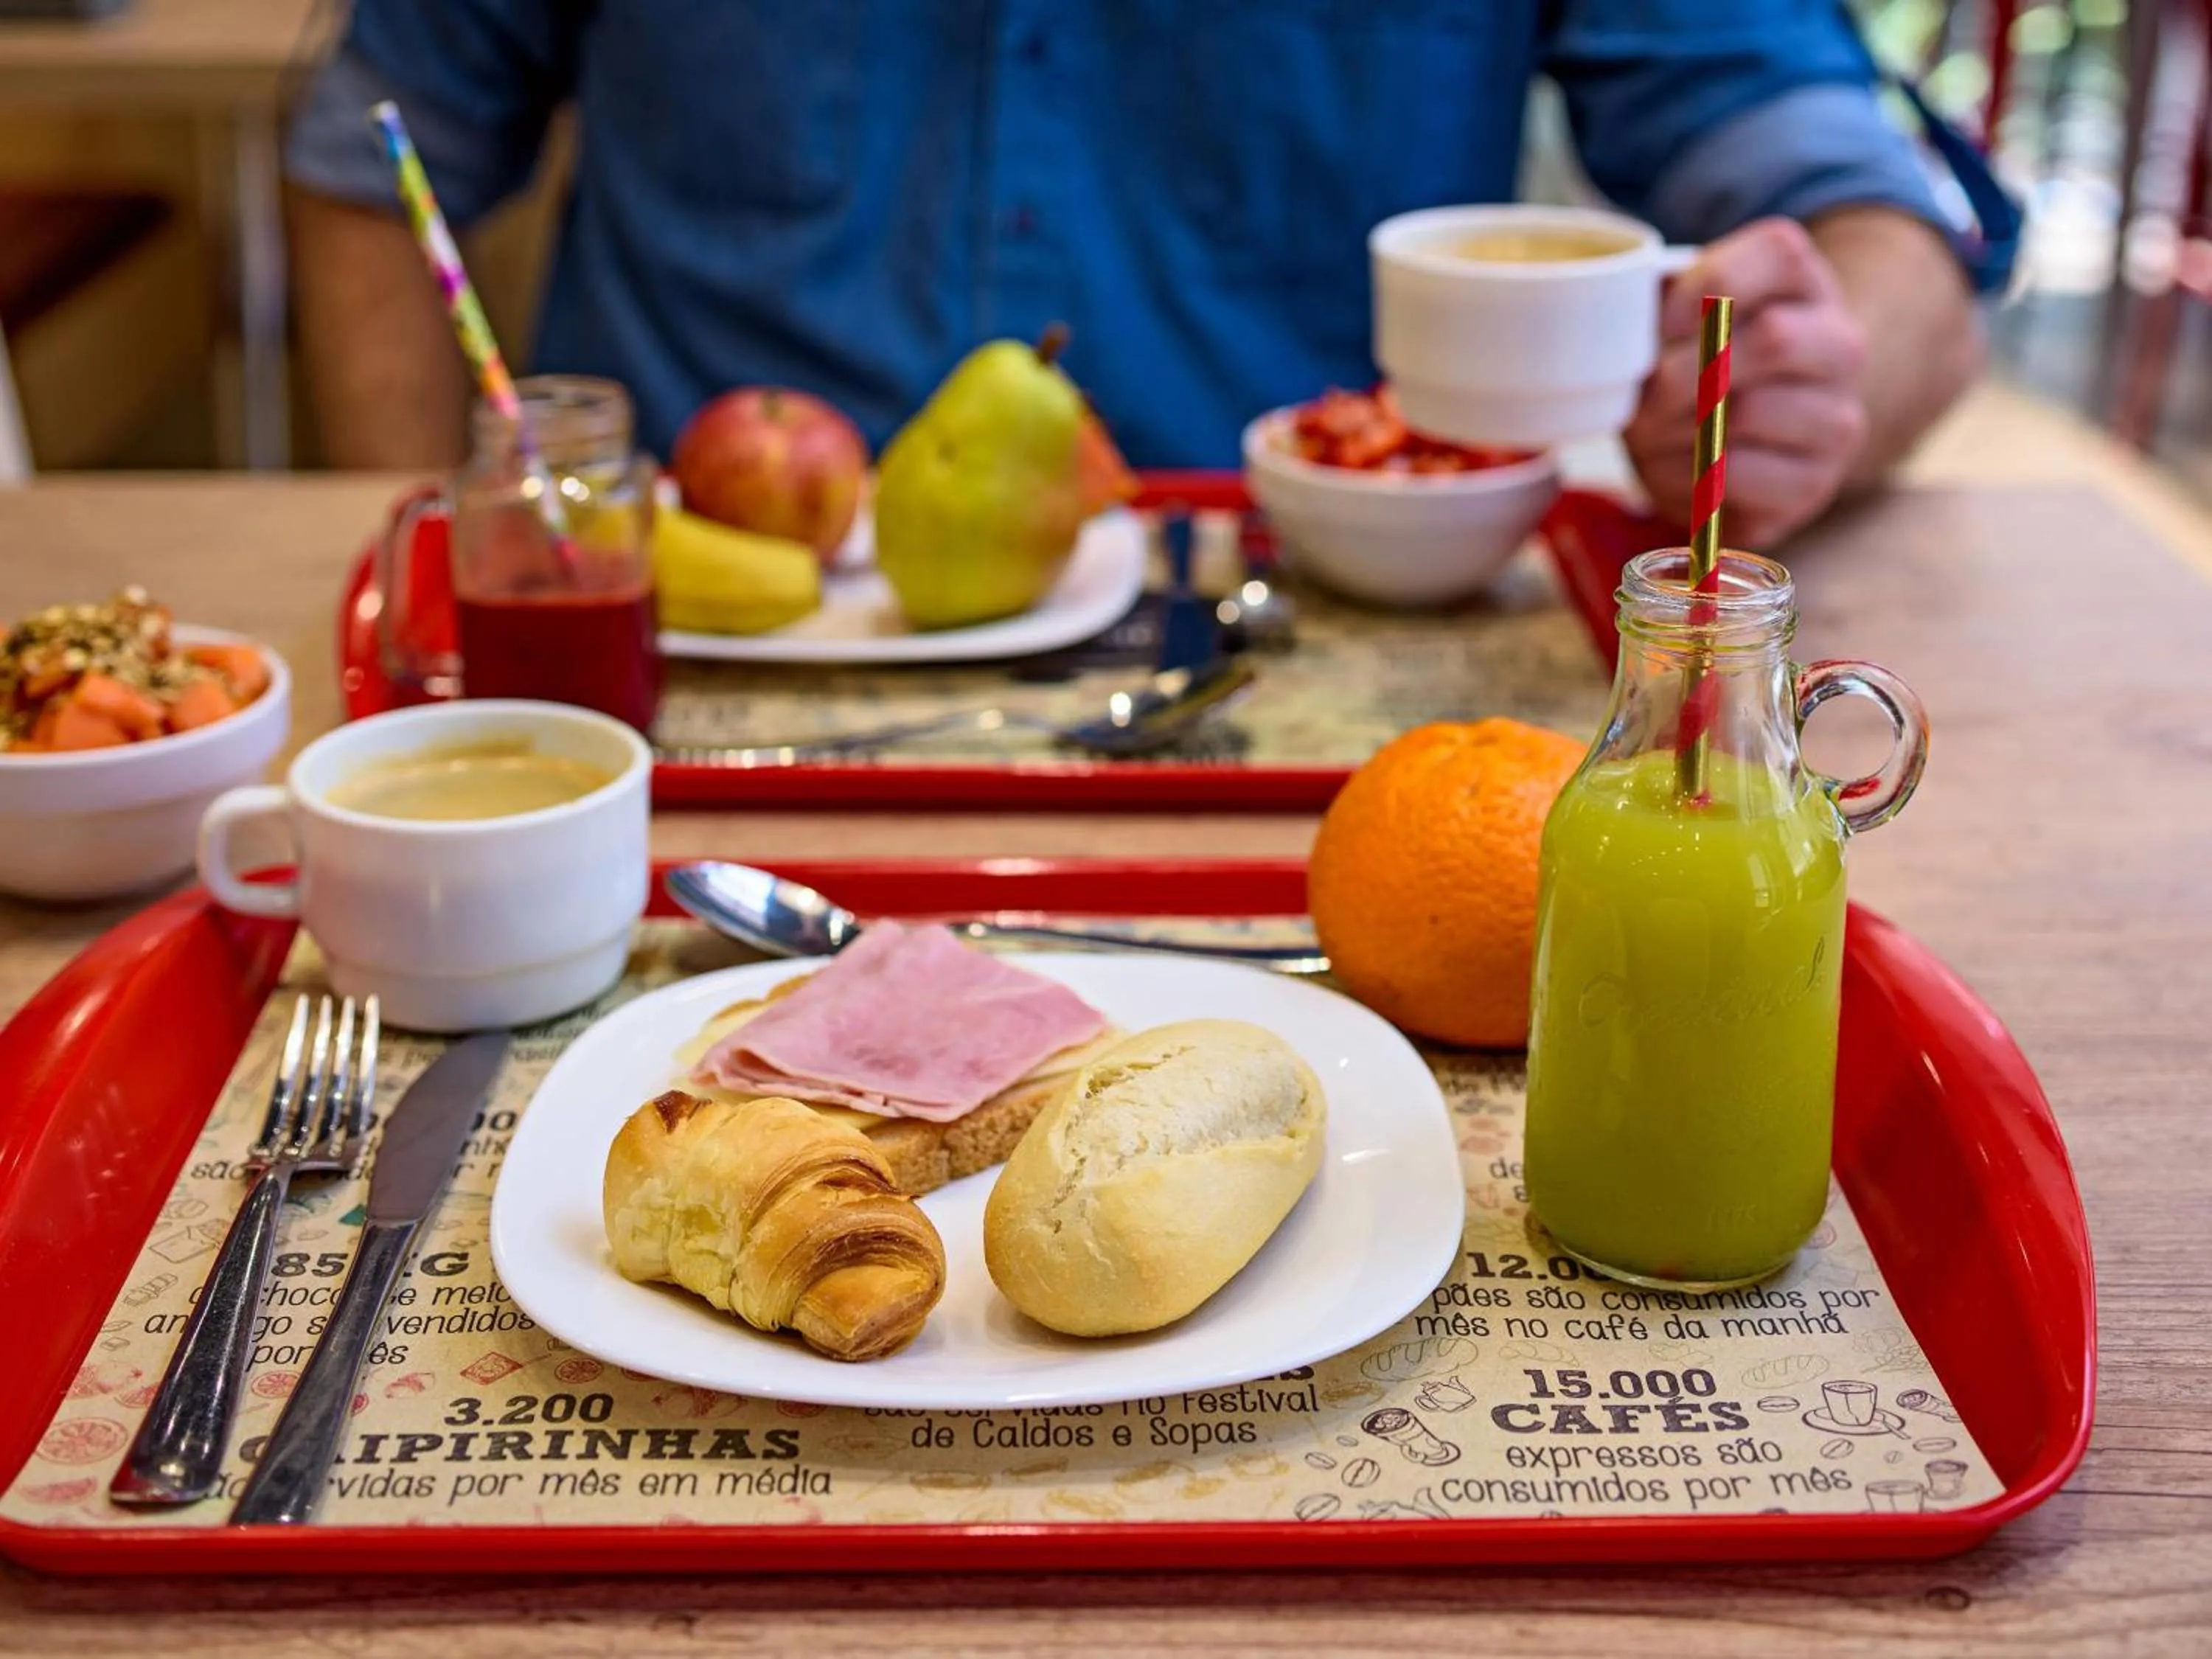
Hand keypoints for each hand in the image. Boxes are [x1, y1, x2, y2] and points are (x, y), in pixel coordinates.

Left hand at [1625, 218, 1868, 549]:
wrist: (1746, 455)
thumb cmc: (1701, 372)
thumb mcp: (1680, 323)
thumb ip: (1659, 302)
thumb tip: (1616, 310)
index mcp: (1804, 284)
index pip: (1780, 252)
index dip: (1709, 285)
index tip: (1663, 324)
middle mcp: (1839, 345)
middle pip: (1774, 337)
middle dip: (1683, 372)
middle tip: (1640, 397)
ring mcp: (1837, 417)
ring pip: (1751, 412)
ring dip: (1676, 427)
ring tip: (1649, 435)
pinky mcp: (1814, 483)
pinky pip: (1739, 473)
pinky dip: (1687, 473)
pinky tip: (1678, 468)